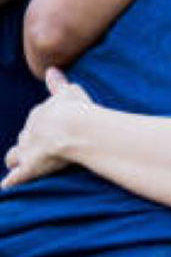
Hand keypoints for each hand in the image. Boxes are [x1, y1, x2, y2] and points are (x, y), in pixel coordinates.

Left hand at [3, 69, 94, 187]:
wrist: (75, 128)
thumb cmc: (77, 109)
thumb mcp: (70, 91)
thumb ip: (59, 83)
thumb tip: (51, 70)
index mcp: (39, 114)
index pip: (37, 120)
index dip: (46, 126)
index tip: (55, 129)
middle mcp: (29, 131)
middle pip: (25, 137)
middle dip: (31, 143)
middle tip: (44, 148)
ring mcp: (28, 150)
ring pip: (14, 156)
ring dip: (17, 159)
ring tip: (22, 164)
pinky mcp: (30, 167)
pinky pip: (15, 177)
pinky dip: (11, 182)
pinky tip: (7, 186)